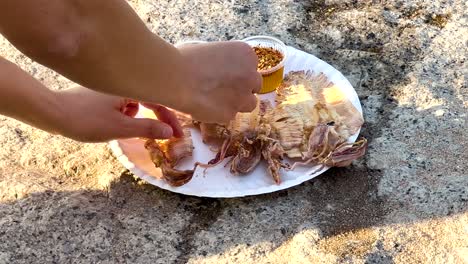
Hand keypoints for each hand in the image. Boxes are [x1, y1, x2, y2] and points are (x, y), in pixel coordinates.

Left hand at [54, 86, 182, 142]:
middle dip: (158, 119)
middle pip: (150, 100)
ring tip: (131, 131)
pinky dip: (126, 115)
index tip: (178, 135)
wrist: (54, 114)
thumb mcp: (120, 128)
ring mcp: (113, 88)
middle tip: (168, 135)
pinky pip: (124, 104)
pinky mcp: (104, 94)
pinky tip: (116, 125)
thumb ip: (147, 129)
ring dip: (140, 117)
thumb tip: (169, 132)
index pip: (159, 101)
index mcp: (130, 86)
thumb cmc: (86, 120)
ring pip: (137, 103)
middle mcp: (123, 83)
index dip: (171, 119)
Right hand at [176, 41, 261, 122]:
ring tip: (217, 101)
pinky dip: (220, 114)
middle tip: (225, 89)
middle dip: (243, 88)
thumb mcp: (211, 50)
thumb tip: (219, 67)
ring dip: (237, 103)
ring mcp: (242, 97)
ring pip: (249, 104)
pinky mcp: (231, 114)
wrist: (175, 76)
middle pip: (255, 85)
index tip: (227, 75)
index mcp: (246, 54)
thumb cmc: (186, 58)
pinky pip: (230, 115)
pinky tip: (205, 107)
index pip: (252, 66)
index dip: (239, 72)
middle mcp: (250, 75)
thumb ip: (223, 60)